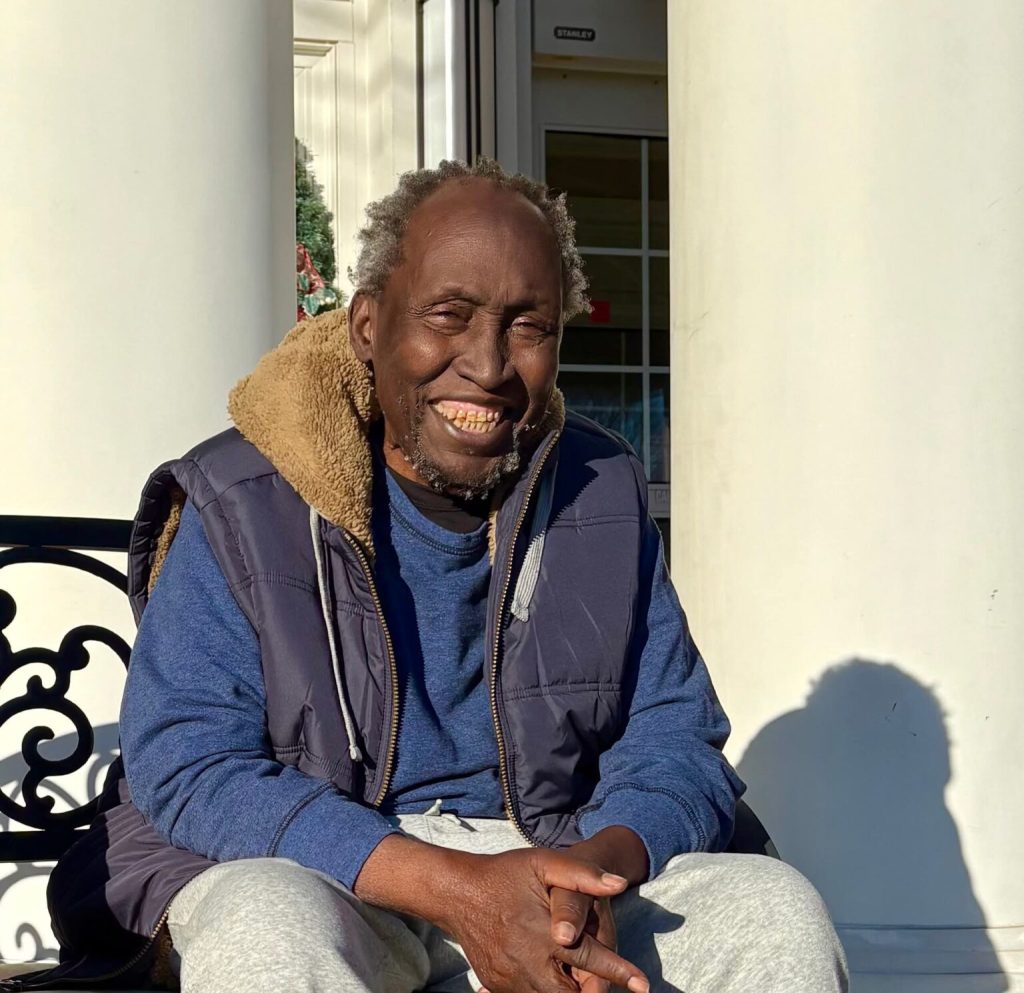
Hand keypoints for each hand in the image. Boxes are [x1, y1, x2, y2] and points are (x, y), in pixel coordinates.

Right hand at [443, 847, 648, 992]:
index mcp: (544, 934)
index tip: (643, 985)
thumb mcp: (543, 863)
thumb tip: (618, 883)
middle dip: (589, 991)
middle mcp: (528, 963)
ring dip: (566, 992)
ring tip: (577, 979)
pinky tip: (549, 974)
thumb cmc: (504, 874)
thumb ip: (581, 873)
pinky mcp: (498, 984)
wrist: (456, 892)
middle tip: (599, 984)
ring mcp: (510, 979)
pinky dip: (543, 989)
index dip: (619, 973)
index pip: (591, 960)